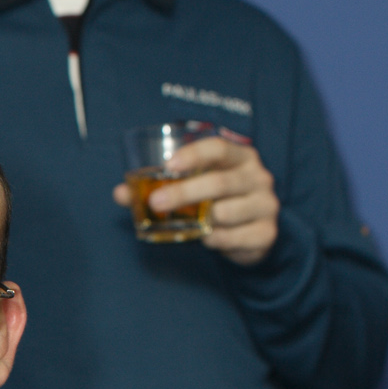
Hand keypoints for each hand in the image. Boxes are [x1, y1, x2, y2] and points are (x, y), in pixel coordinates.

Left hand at [112, 133, 278, 265]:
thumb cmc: (218, 202)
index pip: (219, 148)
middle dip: (185, 193)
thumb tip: (119, 193)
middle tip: (157, 203)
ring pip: (227, 213)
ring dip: (202, 221)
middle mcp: (258, 177)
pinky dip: (217, 240)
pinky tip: (208, 239)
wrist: (254, 232)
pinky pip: (236, 238)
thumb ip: (160, 187)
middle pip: (220, 182)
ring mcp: (266, 205)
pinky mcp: (267, 233)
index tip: (169, 166)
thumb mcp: (196, 188)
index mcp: (240, 157)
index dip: (194, 155)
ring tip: (188, 225)